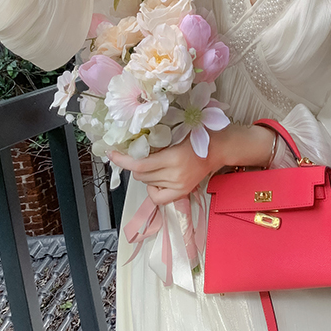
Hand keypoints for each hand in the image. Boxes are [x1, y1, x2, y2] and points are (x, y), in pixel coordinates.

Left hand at [109, 123, 275, 205]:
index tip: (111, 154)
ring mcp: (179, 186)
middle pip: (141, 176)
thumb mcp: (175, 133)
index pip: (140, 165)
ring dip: (144, 175)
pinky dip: (152, 188)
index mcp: (173, 158)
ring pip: (147, 184)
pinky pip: (157, 197)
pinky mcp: (182, 193)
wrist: (219, 149)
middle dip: (135, 165)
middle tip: (139, 154)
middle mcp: (175, 175)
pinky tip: (157, 179)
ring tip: (153, 164)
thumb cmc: (197, 135)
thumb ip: (156, 140)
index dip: (123, 160)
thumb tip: (132, 144)